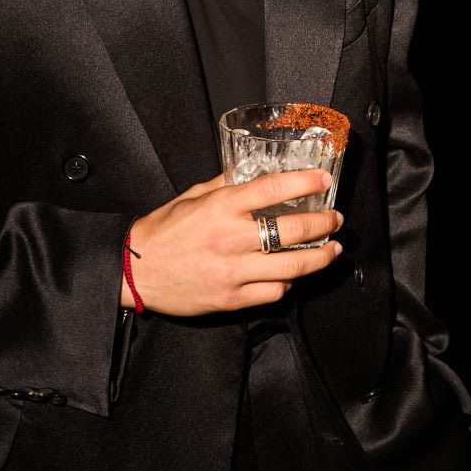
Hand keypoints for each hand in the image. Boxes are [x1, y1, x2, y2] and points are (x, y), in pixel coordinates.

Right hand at [124, 170, 343, 315]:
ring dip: (320, 257)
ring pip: (293, 266)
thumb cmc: (161, 232)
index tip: (324, 180)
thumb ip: (224, 185)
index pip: (274, 189)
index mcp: (221, 207)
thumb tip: (250, 172)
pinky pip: (274, 292)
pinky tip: (294, 276)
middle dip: (324, 223)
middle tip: (336, 218)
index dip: (306, 182)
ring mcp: (234, 271)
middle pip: (294, 229)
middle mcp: (231, 238)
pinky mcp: (232, 298)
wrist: (134, 273)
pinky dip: (289, 283)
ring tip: (332, 249)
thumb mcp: (191, 197)